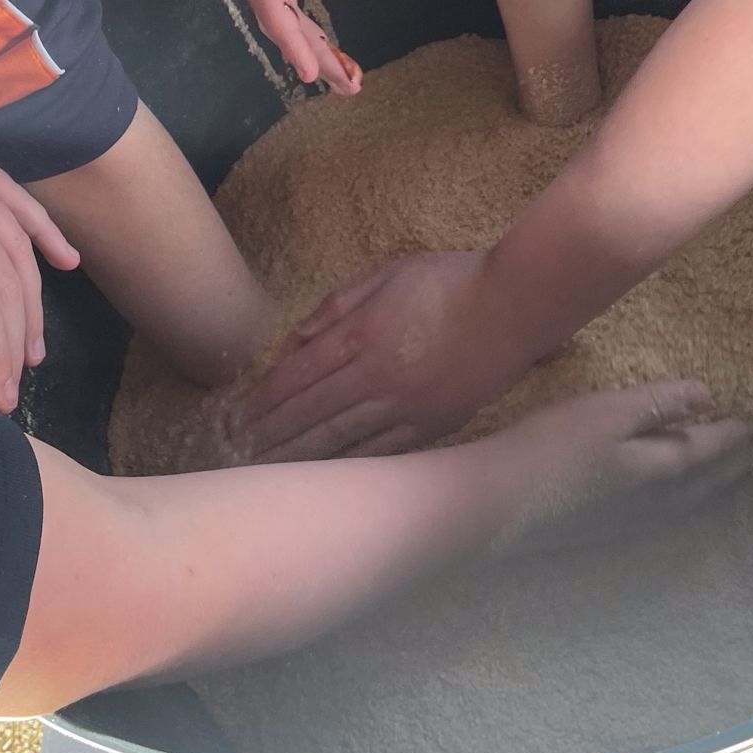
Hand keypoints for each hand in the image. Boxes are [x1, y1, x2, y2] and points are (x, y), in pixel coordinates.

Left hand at [230, 250, 533, 460]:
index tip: (237, 417)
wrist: (515, 305)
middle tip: (237, 455)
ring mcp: (406, 405)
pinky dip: (350, 466)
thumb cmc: (452, 280)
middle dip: (271, 435)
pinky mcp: (433, 424)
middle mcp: (377, 376)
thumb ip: (340, 303)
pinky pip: (383, 451)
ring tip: (269, 473)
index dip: (265, 398)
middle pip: (311, 412)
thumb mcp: (390, 273)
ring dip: (301, 457)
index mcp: (363, 334)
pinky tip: (328, 480)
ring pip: (341, 438)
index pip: (299, 374)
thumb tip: (298, 337)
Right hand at [484, 379, 752, 550]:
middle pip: (705, 482)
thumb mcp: (608, 412)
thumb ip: (658, 404)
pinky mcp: (605, 530)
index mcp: (661, 469)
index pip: (709, 450)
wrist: (501, 506)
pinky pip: (665, 513)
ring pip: (687, 503)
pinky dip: (684, 500)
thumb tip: (706, 396)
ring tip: (725, 474)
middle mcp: (656, 502)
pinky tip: (670, 498)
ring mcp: (630, 521)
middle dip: (732, 465)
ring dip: (712, 486)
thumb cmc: (554, 447)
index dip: (734, 434)